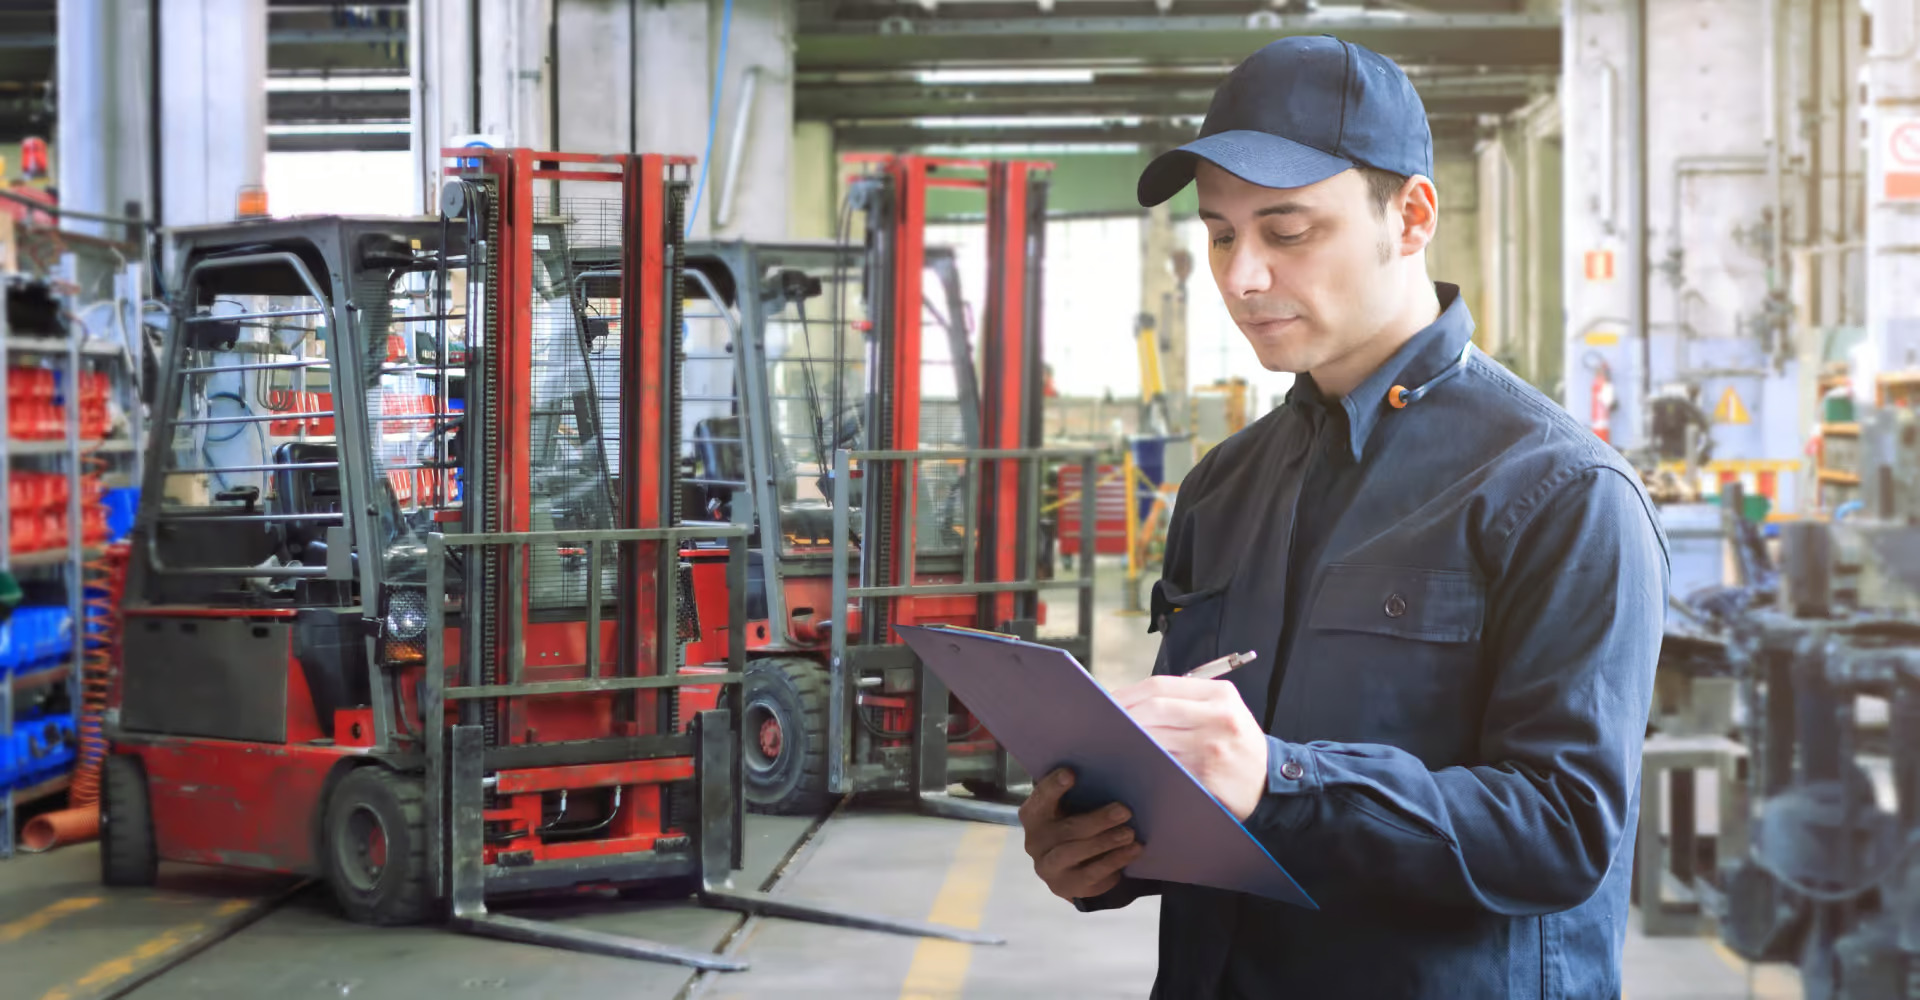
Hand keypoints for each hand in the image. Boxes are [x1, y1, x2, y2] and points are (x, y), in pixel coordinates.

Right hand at [1018, 768, 1143, 901]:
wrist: (1074, 868)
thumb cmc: (1077, 824)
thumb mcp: (1075, 807)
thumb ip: (1086, 791)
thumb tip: (1124, 761)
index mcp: (1035, 814)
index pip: (1040, 798)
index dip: (1053, 786)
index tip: (1071, 774)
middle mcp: (1035, 841)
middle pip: (1064, 829)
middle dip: (1097, 820)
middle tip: (1125, 810)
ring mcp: (1048, 866)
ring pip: (1074, 852)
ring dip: (1105, 842)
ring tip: (1129, 833)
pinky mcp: (1065, 886)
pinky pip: (1090, 874)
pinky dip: (1114, 861)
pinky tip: (1133, 850)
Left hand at [1113, 675, 1267, 820]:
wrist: (1270, 783)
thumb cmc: (1238, 744)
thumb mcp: (1224, 710)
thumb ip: (1185, 701)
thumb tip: (1131, 701)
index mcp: (1220, 695)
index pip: (1161, 686)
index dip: (1128, 693)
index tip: (1108, 702)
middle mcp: (1218, 717)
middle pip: (1154, 709)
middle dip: (1124, 716)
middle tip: (1105, 724)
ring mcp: (1211, 748)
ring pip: (1155, 738)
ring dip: (1130, 740)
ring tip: (1114, 742)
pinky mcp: (1205, 776)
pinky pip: (1164, 765)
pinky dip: (1145, 762)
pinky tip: (1134, 762)